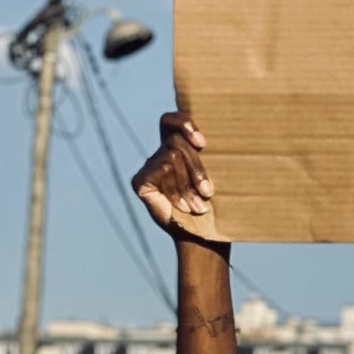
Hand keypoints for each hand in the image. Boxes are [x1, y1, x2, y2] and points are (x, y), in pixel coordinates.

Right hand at [133, 111, 214, 232]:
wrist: (203, 234)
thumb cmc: (214, 202)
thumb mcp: (214, 175)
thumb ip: (207, 154)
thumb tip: (212, 133)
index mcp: (177, 147)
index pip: (171, 120)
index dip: (184, 123)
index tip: (202, 143)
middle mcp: (160, 154)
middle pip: (177, 142)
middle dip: (196, 168)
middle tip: (208, 192)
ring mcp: (148, 167)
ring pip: (173, 157)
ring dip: (189, 184)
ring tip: (199, 205)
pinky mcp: (139, 181)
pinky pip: (162, 171)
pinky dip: (176, 191)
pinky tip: (183, 207)